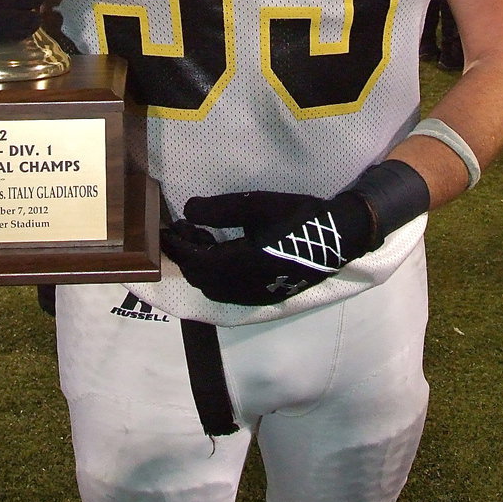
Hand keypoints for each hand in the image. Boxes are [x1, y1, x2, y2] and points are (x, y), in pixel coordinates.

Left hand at [160, 189, 378, 305]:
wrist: (336, 237)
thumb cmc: (296, 216)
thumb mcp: (256, 204)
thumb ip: (219, 209)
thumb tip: (187, 209)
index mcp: (241, 264)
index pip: (194, 262)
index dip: (176, 248)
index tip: (166, 230)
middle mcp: (244, 287)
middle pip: (200, 279)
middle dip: (186, 256)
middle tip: (182, 230)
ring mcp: (255, 295)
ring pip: (213, 289)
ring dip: (200, 267)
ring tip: (202, 239)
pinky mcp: (265, 296)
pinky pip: (228, 293)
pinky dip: (216, 276)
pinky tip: (223, 254)